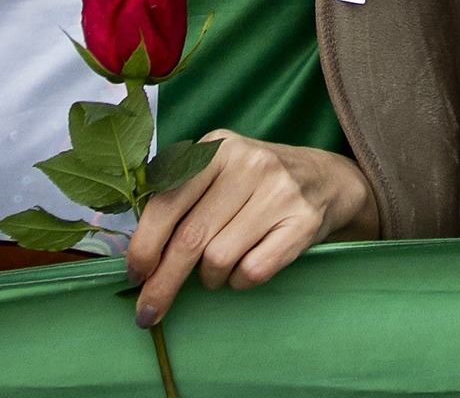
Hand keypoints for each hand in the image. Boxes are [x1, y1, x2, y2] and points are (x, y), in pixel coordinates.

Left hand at [124, 132, 374, 321]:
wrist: (325, 178)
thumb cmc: (253, 183)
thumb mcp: (216, 172)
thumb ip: (178, 199)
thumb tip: (137, 260)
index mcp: (217, 148)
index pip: (166, 203)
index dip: (144, 246)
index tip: (135, 276)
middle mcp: (248, 163)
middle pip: (190, 239)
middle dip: (163, 283)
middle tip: (149, 312)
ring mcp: (279, 191)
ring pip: (219, 259)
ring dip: (210, 278)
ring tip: (217, 271)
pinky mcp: (303, 221)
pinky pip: (253, 271)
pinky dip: (239, 282)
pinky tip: (242, 270)